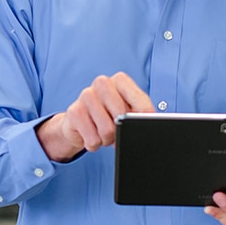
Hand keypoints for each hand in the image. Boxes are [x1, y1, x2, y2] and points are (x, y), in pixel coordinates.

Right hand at [36, 73, 153, 160]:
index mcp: (120, 80)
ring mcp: (86, 95)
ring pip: (107, 130)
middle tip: (118, 131)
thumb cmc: (108, 115)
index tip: (143, 126)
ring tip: (104, 133)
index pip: (141, 102)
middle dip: (122, 131)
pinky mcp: (74, 111)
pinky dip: (95, 144)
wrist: (79, 122)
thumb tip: (151, 121)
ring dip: (107, 139)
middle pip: (122, 116)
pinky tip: (92, 135)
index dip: (144, 119)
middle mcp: (102, 83)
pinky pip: (93, 139)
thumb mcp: (128, 110)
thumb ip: (140, 113)